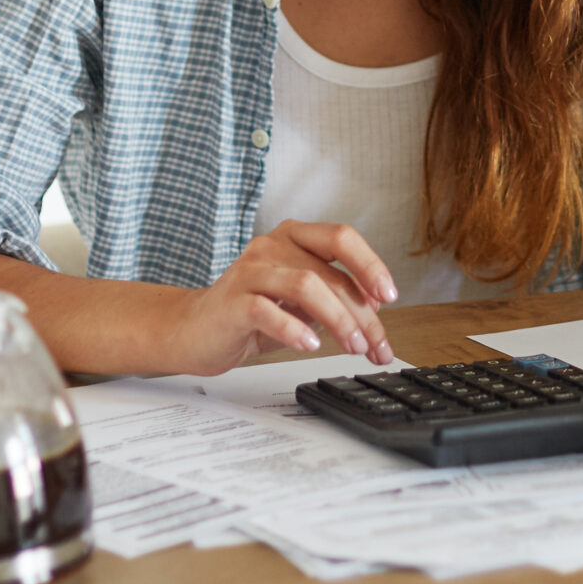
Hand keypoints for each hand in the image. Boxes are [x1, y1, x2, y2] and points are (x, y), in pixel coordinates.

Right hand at [167, 221, 398, 376]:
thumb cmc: (250, 315)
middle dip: (361, 312)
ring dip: (338, 318)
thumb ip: (333, 297)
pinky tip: (310, 345)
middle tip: (375, 344)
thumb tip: (374, 306)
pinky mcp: (233, 300)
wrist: (193, 331)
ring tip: (352, 346)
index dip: (370, 264)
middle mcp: (272, 246)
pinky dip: (294, 329)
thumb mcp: (299, 304)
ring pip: (306, 285)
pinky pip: (268, 309)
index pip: (342, 237)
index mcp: (293, 237)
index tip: (390, 296)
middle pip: (330, 271)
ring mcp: (250, 271)